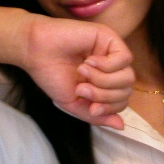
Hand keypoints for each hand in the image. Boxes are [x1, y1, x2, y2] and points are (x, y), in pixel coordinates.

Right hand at [21, 15, 133, 129]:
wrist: (36, 51)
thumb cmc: (51, 75)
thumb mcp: (74, 103)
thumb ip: (96, 116)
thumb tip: (121, 126)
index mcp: (103, 83)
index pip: (121, 101)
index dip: (109, 108)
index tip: (90, 107)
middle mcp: (110, 68)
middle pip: (126, 90)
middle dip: (104, 95)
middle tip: (81, 88)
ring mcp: (110, 53)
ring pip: (128, 76)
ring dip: (103, 80)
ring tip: (82, 72)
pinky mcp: (109, 37)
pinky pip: (124, 58)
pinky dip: (107, 65)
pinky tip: (88, 61)